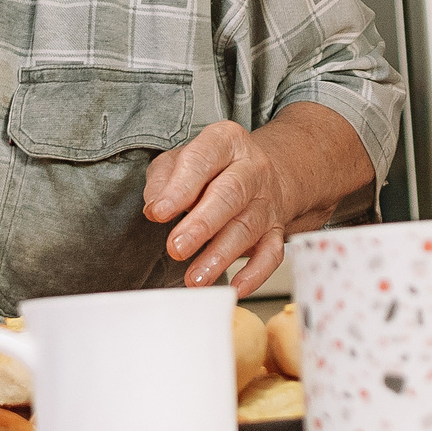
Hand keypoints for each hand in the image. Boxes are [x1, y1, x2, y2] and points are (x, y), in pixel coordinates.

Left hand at [143, 104, 372, 295]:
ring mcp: (267, 201)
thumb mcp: (179, 160)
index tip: (158, 213)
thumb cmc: (210, 169)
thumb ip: (162, 180)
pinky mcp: (276, 230)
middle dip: (202, 225)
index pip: (202, 161)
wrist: (258, 173)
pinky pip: (272, 253)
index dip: (180, 188)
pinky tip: (235, 288)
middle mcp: (252, 169)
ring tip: (195, 278)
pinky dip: (255, 274)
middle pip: (230, 194)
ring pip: (247, 227)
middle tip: (176, 248)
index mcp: (226, 142)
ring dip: (221, 256)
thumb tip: (155, 206)